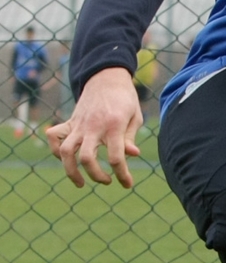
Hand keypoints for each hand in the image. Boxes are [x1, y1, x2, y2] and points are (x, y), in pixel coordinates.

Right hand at [46, 67, 141, 188]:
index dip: (122, 175)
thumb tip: (133, 155)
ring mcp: (79, 124)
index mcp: (114, 126)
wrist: (106, 77)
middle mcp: (93, 126)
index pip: (116, 157)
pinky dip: (55, 150)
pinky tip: (66, 159)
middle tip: (107, 181)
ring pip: (66, 151)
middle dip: (96, 176)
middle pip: (87, 158)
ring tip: (80, 183)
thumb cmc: (125, 100)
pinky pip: (54, 137)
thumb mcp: (134, 117)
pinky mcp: (69, 122)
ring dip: (71, 171)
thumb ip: (130, 138)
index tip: (127, 184)